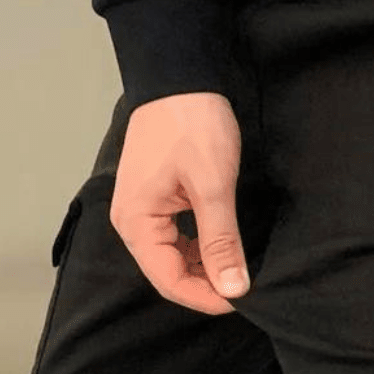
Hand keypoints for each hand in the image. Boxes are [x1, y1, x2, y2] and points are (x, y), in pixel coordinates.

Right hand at [110, 92, 251, 312]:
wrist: (179, 74)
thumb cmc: (190, 123)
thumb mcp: (213, 186)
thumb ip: (221, 242)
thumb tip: (234, 288)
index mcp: (137, 223)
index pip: (169, 281)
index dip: (206, 298)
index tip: (240, 300)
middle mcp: (130, 222)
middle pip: (167, 274)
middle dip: (204, 285)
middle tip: (242, 286)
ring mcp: (140, 210)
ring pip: (171, 258)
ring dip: (202, 268)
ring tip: (235, 267)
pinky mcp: (153, 199)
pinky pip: (173, 238)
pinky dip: (197, 248)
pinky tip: (221, 246)